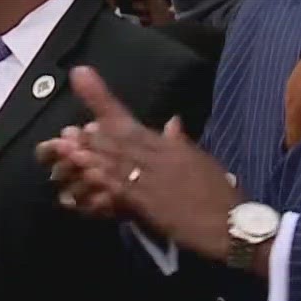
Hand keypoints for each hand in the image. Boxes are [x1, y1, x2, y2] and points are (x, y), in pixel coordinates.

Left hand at [35, 67, 239, 262]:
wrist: (233, 226)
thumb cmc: (222, 196)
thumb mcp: (204, 162)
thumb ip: (182, 142)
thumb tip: (173, 122)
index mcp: (170, 145)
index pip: (128, 119)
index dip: (100, 97)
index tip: (79, 74)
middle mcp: (159, 156)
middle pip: (116, 137)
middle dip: (90, 133)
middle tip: (66, 130)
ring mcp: (153, 179)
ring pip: (115, 159)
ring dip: (90, 151)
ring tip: (66, 145)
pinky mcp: (149, 203)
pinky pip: (121, 188)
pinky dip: (104, 178)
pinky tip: (88, 172)